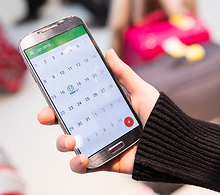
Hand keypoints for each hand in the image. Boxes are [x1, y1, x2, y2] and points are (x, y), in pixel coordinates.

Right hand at [37, 49, 158, 173]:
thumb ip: (123, 73)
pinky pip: (83, 166)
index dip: (59, 99)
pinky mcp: (103, 162)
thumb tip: (108, 52)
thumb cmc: (158, 116)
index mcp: (102, 108)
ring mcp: (98, 144)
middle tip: (46, 116)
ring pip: (69, 145)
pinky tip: (82, 158)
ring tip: (70, 140)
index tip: (49, 94)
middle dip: (51, 118)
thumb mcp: (140, 90)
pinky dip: (77, 164)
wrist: (173, 143)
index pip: (75, 102)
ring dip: (62, 142)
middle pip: (65, 122)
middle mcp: (96, 125)